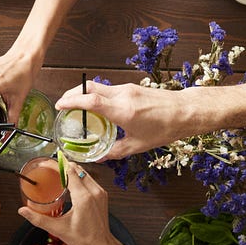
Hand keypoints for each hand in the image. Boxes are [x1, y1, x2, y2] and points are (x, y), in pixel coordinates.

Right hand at [16, 163, 125, 244]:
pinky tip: (71, 182)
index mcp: (83, 198)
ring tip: (59, 172)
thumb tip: (23, 211)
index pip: (71, 172)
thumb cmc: (84, 239)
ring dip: (72, 170)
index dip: (59, 164)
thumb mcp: (58, 229)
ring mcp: (100, 193)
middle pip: (78, 169)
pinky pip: (90, 180)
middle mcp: (94, 192)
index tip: (49, 162)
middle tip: (51, 166)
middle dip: (64, 165)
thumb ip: (38, 219)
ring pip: (85, 173)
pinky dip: (80, 177)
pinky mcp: (102, 195)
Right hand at [55, 81, 190, 158]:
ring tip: (79, 108)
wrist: (186, 111)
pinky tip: (98, 109)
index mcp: (122, 110)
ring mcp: (128, 88)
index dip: (71, 101)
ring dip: (85, 94)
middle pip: (89, 87)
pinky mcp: (132, 87)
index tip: (59, 106)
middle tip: (63, 104)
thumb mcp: (138, 145)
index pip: (90, 100)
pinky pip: (109, 89)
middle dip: (73, 94)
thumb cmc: (166, 128)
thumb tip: (99, 158)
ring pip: (99, 87)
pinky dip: (98, 96)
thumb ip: (115, 151)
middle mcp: (123, 95)